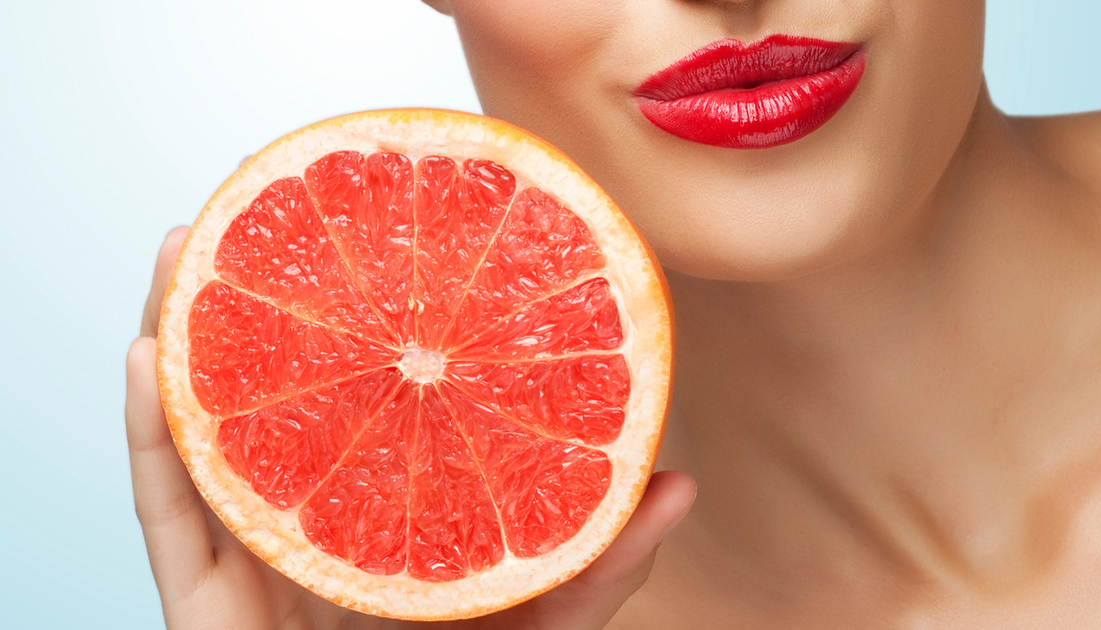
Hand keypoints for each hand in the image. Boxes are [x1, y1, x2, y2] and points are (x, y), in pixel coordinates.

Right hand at [126, 226, 695, 628]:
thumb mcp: (544, 615)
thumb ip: (599, 557)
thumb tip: (679, 484)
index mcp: (387, 507)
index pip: (371, 398)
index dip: (364, 318)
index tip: (373, 227)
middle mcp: (318, 517)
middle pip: (278, 394)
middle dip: (262, 298)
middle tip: (262, 202)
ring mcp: (256, 556)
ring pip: (205, 433)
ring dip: (186, 333)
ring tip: (185, 243)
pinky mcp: (202, 607)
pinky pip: (165, 515)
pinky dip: (150, 435)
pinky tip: (152, 354)